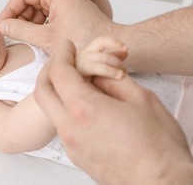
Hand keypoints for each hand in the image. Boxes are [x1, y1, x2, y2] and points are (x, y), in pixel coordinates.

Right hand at [0, 0, 116, 54]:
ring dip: (28, 22)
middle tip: (10, 32)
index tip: (2, 23)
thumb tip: (4, 26)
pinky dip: (39, 25)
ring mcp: (67, 1)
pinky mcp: (70, 11)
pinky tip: (35, 37)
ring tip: (22, 37)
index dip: (9, 9)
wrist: (109, 50)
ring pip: (38, 8)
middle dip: (18, 16)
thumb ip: (20, 30)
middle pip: (30, 0)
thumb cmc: (85, 41)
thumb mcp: (46, 38)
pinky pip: (48, 14)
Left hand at [34, 40, 192, 183]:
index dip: (62, 54)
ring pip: (50, 109)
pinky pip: (62, 125)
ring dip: (56, 89)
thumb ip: (112, 80)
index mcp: (84, 109)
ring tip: (77, 81)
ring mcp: (70, 144)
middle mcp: (69, 127)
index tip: (68, 46)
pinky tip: (86, 105)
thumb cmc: (158, 147)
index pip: (59, 72)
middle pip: (42, 90)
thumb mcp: (141, 100)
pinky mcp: (75, 155)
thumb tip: (96, 74)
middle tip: (63, 59)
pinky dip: (66, 108)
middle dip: (49, 69)